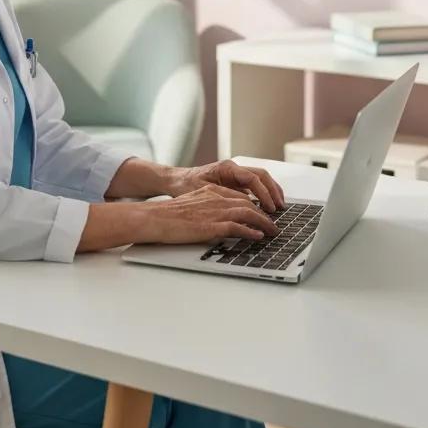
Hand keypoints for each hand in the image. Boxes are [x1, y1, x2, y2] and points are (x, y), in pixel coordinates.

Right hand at [138, 184, 278, 244]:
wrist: (154, 217)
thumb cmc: (168, 214)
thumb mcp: (191, 203)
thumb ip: (207, 206)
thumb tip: (219, 219)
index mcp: (210, 191)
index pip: (240, 195)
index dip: (255, 204)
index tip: (264, 212)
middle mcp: (215, 197)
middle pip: (248, 202)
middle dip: (264, 214)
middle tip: (273, 224)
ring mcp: (214, 211)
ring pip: (248, 212)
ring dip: (263, 222)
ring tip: (272, 231)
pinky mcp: (211, 226)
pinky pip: (237, 227)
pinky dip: (251, 231)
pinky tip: (258, 237)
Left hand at [169, 160, 285, 212]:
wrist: (176, 180)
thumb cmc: (186, 186)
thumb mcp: (205, 192)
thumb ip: (225, 197)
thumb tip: (246, 205)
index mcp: (227, 168)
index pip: (253, 178)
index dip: (264, 193)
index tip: (270, 207)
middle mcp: (233, 168)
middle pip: (261, 175)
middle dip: (273, 190)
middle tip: (280, 207)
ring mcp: (235, 173)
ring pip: (260, 178)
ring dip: (271, 191)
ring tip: (279, 205)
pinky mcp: (234, 180)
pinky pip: (254, 184)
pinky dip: (263, 193)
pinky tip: (268, 204)